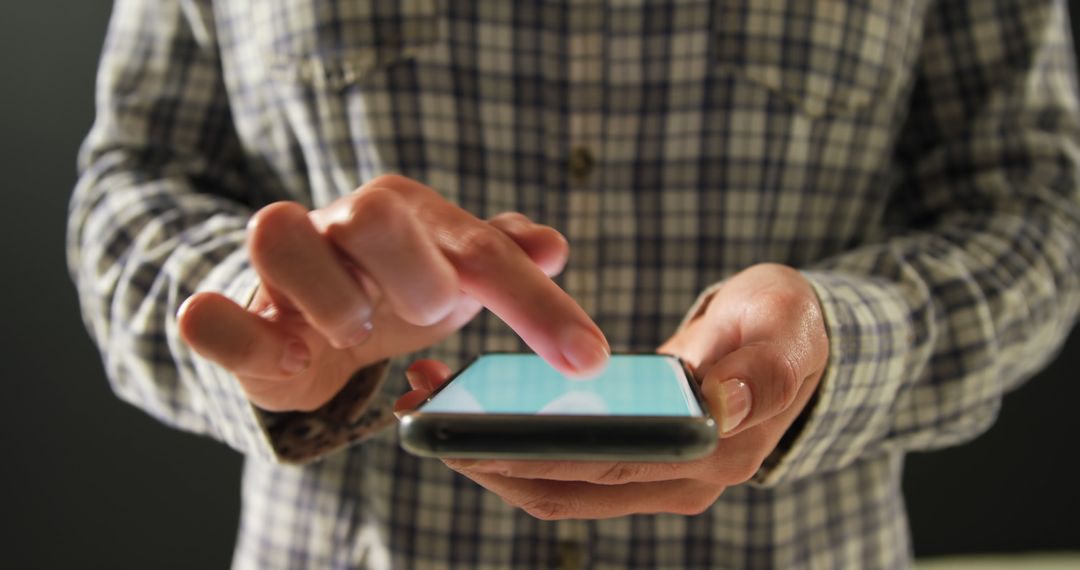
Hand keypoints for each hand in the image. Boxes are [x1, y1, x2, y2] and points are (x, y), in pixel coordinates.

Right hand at [177, 174, 609, 411]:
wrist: (307, 317)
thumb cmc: (396, 290)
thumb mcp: (457, 275)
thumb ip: (504, 260)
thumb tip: (555, 243)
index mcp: (414, 216)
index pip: (487, 250)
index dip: (540, 305)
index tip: (587, 360)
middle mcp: (345, 226)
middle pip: (374, 211)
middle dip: (413, 273)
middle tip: (428, 314)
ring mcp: (281, 267)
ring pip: (276, 232)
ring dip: (327, 296)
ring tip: (353, 333)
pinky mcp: (234, 314)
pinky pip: (205, 313)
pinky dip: (238, 335)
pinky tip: (288, 359)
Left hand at [395, 264, 826, 518]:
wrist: (791, 343)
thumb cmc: (786, 329)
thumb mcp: (784, 333)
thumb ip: (759, 371)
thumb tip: (718, 407)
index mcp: (712, 454)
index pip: (607, 466)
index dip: (533, 455)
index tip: (466, 435)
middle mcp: (677, 482)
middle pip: (564, 488)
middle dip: (486, 459)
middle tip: (421, 417)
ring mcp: (652, 479)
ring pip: (554, 486)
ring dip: (486, 456)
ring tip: (428, 405)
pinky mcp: (631, 465)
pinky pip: (561, 469)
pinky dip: (511, 446)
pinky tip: (470, 406)